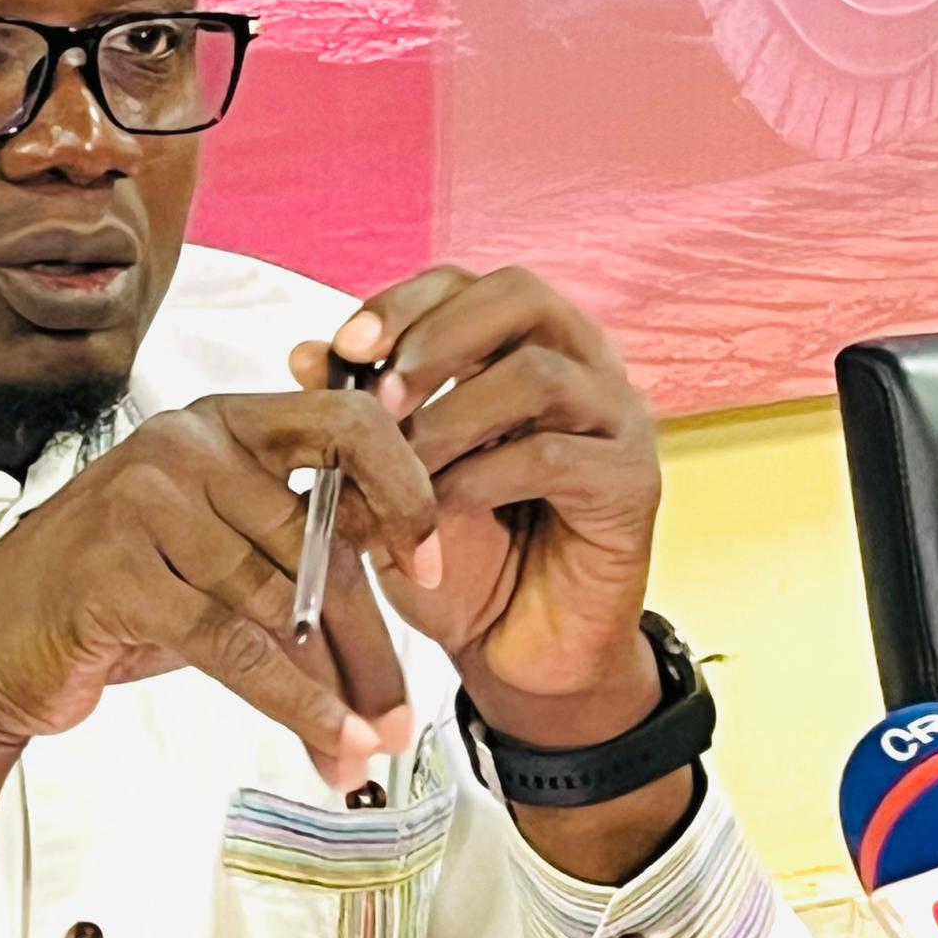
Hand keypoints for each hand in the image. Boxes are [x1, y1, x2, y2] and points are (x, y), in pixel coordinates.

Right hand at [0, 393, 443, 793]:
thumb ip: (297, 555)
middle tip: (399, 718)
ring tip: (361, 750)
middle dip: (367, 646)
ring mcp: (144, 501)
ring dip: (333, 691)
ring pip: (280, 605)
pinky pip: (234, 645)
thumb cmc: (109, 600)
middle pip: (317, 546)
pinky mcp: (117, 571)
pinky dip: (291, 702)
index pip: (345, 425)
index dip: (404, 492)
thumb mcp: (211, 558)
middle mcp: (184, 445)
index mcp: (220, 422)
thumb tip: (410, 602)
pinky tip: (327, 738)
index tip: (430, 568)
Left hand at [291, 265, 662, 749]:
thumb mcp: (391, 482)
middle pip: (519, 296)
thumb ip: (358, 418)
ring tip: (402, 466)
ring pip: (535, 374)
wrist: (511, 653)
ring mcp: (615, 419)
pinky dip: (479, 478)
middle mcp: (581, 365)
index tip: (345, 346)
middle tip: (380, 398)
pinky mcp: (630, 483)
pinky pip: (551, 454)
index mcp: (524, 346)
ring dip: (451, 415)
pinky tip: (438, 511)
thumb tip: (306, 353)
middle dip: (435, 339)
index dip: (403, 303)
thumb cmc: (458, 556)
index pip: (468, 283)